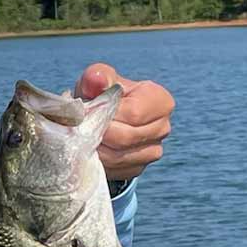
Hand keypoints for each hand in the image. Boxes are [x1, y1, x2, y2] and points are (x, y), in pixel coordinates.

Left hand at [74, 62, 174, 180]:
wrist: (103, 119)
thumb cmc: (102, 95)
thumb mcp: (98, 81)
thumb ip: (97, 77)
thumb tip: (97, 80)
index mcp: (161, 101)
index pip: (134, 113)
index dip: (108, 115)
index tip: (91, 111)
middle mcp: (163, 127)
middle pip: (126, 138)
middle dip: (99, 133)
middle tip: (82, 127)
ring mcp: (153, 151)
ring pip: (119, 157)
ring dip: (97, 149)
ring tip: (85, 137)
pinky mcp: (138, 168)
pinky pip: (116, 170)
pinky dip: (100, 162)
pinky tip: (92, 150)